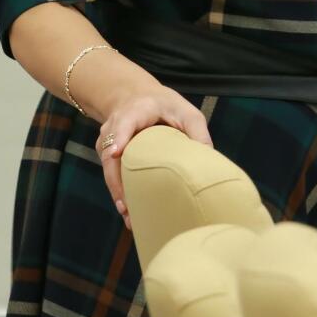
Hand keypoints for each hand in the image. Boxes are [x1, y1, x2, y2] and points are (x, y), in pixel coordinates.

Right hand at [95, 86, 212, 230]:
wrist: (136, 97)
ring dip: (117, 194)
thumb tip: (209, 159)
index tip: (115, 152)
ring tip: (129, 219)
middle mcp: (114, 126)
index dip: (119, 137)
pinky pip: (111, 175)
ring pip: (108, 169)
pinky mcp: (107, 155)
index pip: (123, 123)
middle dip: (116, 182)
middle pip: (110, 155)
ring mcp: (107, 142)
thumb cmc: (164, 105)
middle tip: (126, 206)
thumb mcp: (185, 110)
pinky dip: (118, 193)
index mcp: (134, 111)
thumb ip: (197, 131)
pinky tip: (129, 214)